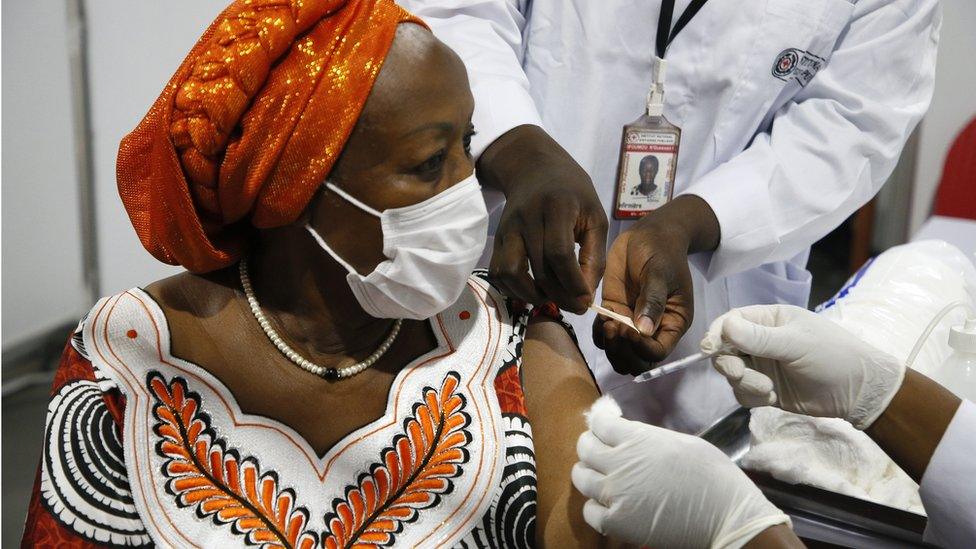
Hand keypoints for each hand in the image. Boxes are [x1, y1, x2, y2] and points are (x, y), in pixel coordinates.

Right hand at [478, 125, 607, 313]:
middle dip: (559, 296)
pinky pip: (498, 273)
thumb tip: (585, 296)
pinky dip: (514, 290)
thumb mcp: (595, 218)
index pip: (559, 252)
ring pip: (511, 273)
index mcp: (556, 207)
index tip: (585, 300)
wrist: (536, 170)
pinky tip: (533, 290)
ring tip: (551, 298)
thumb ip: (594, 257)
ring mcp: (507, 228)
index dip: (573, 282)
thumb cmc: (574, 195)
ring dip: (531, 295)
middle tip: (575, 306)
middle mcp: (526, 217)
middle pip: (539, 268)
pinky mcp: (497, 238)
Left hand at [572, 397, 789, 547]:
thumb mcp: (679, 442)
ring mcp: (615, 494)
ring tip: (602, 476)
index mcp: (637, 438)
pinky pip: (589, 512)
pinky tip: (608, 505)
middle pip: (584, 447)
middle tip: (601, 449)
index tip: (604, 424)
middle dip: (591, 444)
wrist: (726, 515)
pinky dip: (595, 507)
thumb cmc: (712, 475)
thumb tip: (629, 437)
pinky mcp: (617, 523)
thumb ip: (646, 439)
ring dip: (589, 474)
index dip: (599, 421)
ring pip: (581, 478)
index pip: (599, 423)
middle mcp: (619, 463)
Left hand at [594, 195, 718, 373]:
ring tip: (606, 321)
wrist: (648, 236)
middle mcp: (652, 329)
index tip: (628, 330)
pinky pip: (603, 336)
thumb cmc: (662, 252)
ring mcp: (630, 323)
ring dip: (609, 346)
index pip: (657, 352)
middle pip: (637, 362)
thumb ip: (652, 300)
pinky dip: (598, 334)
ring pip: (619, 353)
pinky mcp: (613, 313)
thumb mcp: (660, 273)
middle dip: (623, 352)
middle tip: (613, 327)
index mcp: (672, 323)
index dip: (641, 349)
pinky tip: (600, 317)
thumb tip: (644, 330)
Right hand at [702, 304, 905, 429]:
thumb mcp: (796, 343)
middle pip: (726, 349)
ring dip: (744, 383)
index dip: (717, 334)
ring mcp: (763, 366)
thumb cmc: (832, 356)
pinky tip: (772, 398)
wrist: (859, 392)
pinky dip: (752, 397)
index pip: (731, 321)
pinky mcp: (766, 389)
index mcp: (769, 320)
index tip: (709, 349)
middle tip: (740, 373)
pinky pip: (743, 393)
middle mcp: (761, 341)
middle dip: (729, 363)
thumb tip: (724, 326)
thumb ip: (759, 338)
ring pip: (733, 373)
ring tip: (767, 389)